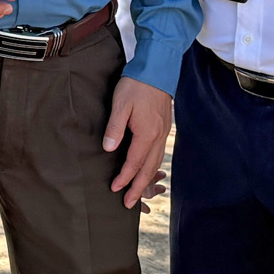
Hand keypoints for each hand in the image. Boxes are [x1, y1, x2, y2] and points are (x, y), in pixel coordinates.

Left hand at [105, 77, 172, 211]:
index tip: (115, 189)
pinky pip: (159, 154)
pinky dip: (153, 167)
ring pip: (155, 163)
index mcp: (146, 133)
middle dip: (139, 188)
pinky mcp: (164, 128)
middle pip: (148, 169)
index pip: (134, 163)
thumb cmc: (136, 85)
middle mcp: (158, 137)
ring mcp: (163, 133)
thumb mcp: (120, 105)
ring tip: (139, 193)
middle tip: (129, 204)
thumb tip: (108, 149)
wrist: (157, 69)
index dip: (124, 178)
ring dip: (147, 180)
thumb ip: (114, 128)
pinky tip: (148, 169)